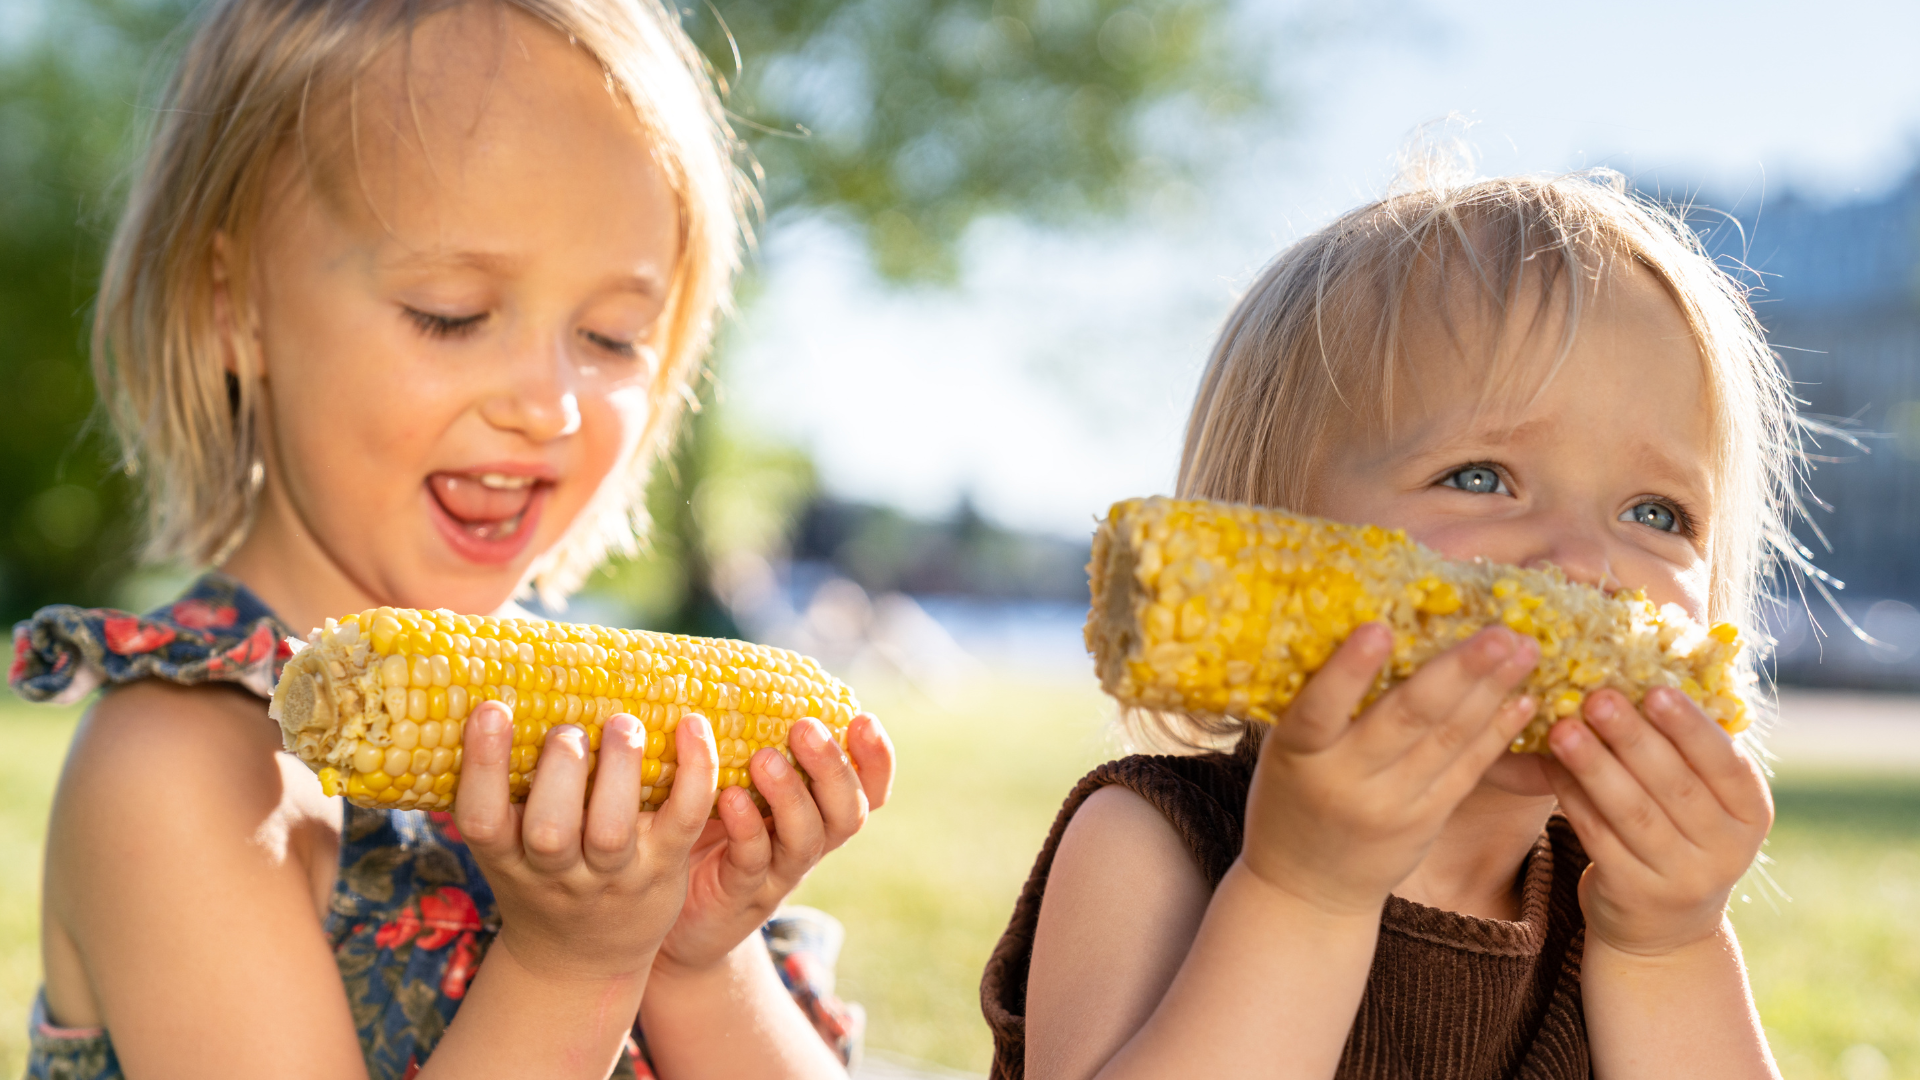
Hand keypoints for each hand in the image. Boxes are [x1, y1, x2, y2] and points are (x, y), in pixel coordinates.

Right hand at [454, 701, 719, 981]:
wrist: (582, 962)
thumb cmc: (541, 880)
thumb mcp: (506, 850)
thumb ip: (502, 792)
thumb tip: (494, 698)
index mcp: (507, 858)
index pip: (481, 818)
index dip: (484, 766)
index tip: (492, 708)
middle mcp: (557, 873)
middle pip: (550, 831)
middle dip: (560, 772)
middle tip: (568, 731)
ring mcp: (613, 876)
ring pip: (612, 831)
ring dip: (620, 770)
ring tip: (624, 724)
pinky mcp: (663, 868)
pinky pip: (683, 818)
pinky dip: (694, 771)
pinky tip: (692, 725)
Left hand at [653, 712, 893, 978]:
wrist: (674, 918)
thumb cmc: (704, 832)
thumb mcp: (733, 783)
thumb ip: (743, 742)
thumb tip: (726, 667)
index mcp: (817, 810)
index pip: (868, 788)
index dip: (876, 758)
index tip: (863, 718)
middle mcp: (809, 842)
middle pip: (848, 812)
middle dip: (833, 768)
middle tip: (804, 728)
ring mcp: (779, 872)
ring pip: (807, 838)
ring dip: (791, 795)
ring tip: (764, 758)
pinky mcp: (741, 895)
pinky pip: (752, 861)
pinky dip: (746, 828)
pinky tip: (729, 799)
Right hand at [1241, 623, 1539, 915]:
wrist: (1305, 889)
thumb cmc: (1291, 799)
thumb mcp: (1285, 753)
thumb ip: (1318, 708)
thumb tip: (1370, 628)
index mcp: (1296, 756)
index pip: (1319, 709)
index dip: (1349, 671)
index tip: (1380, 627)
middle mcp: (1345, 781)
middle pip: (1406, 719)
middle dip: (1459, 671)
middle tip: (1501, 629)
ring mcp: (1391, 805)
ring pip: (1448, 739)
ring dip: (1492, 690)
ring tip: (1525, 648)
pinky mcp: (1426, 821)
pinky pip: (1468, 771)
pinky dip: (1497, 733)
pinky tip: (1522, 699)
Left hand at [1544, 686, 1772, 955]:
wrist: (1666, 926)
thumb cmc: (1682, 832)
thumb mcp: (1705, 798)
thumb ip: (1689, 746)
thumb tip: (1664, 657)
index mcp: (1751, 812)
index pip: (1726, 765)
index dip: (1691, 728)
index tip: (1657, 690)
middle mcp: (1727, 850)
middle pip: (1675, 787)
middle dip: (1634, 738)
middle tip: (1598, 697)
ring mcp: (1682, 878)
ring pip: (1632, 813)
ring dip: (1594, 766)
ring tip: (1562, 728)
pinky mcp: (1635, 894)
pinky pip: (1598, 837)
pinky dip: (1572, 798)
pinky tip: (1550, 765)